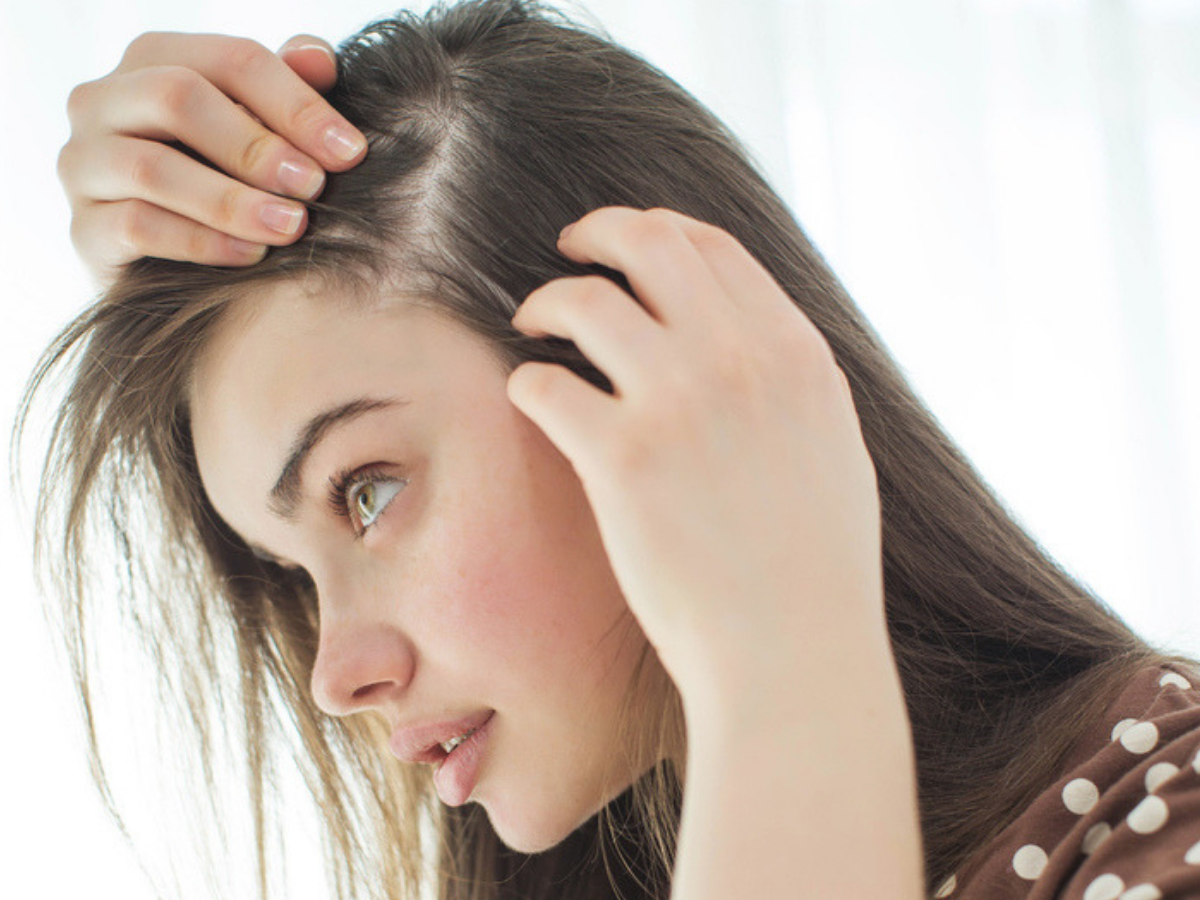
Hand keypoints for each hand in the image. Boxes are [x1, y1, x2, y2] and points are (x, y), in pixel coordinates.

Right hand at [57, 31, 367, 290]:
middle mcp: (104, 101)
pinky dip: (201, 241)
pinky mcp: (83, 227)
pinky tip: (251, 255)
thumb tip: (318, 58)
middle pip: (178, 98)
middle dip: (257, 145)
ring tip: (291, 226)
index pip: (231, 59)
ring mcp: (84, 163)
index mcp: (154, 60)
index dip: (296, 103)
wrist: (171, 259)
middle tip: (314, 187)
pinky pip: (136, 227)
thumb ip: (287, 88)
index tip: (350, 151)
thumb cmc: (226, 176)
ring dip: (232, 199)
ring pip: (151, 168)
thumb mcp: (260, 128)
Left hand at [506, 207, 886, 708]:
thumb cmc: (815, 566)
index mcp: (795, 352)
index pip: (714, 246)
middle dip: (598, 231)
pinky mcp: (620, 458)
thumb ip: (789, 379)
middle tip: (568, 251)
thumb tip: (746, 339)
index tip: (629, 244)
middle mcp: (738, 359)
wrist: (792, 650)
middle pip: (649, 242)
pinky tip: (531, 397)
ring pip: (585, 300)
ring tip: (530, 322)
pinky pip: (544, 382)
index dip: (661, 230)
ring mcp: (678, 403)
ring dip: (547, 300)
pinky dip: (528, 381)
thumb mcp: (831, 445)